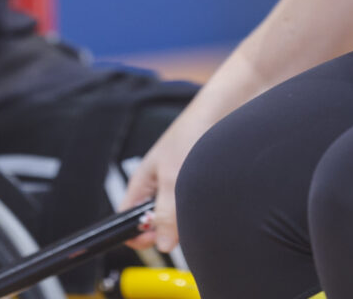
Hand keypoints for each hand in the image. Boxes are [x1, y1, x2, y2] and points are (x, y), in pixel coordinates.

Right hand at [120, 109, 212, 253]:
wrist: (225, 107)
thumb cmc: (192, 132)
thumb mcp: (174, 178)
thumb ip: (166, 213)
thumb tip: (161, 245)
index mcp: (143, 183)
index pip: (127, 219)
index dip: (135, 234)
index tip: (153, 239)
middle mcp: (158, 186)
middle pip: (153, 221)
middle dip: (163, 230)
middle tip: (177, 227)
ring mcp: (179, 185)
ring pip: (176, 216)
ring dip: (183, 220)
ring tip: (195, 211)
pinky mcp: (200, 184)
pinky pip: (194, 207)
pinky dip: (200, 211)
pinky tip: (209, 206)